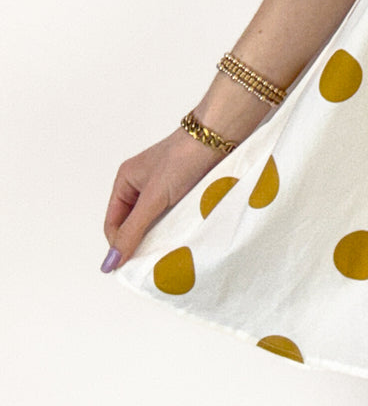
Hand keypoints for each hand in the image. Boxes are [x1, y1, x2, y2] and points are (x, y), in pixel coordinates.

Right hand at [102, 129, 229, 269]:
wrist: (218, 138)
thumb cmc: (183, 159)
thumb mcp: (154, 198)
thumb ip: (133, 230)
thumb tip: (110, 261)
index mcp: (125, 181)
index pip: (113, 223)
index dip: (119, 245)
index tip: (131, 266)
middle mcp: (141, 184)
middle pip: (132, 224)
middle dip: (140, 241)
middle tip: (152, 260)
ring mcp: (162, 188)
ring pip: (153, 222)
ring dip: (159, 235)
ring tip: (168, 249)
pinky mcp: (182, 191)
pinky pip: (171, 216)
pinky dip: (173, 227)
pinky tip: (181, 236)